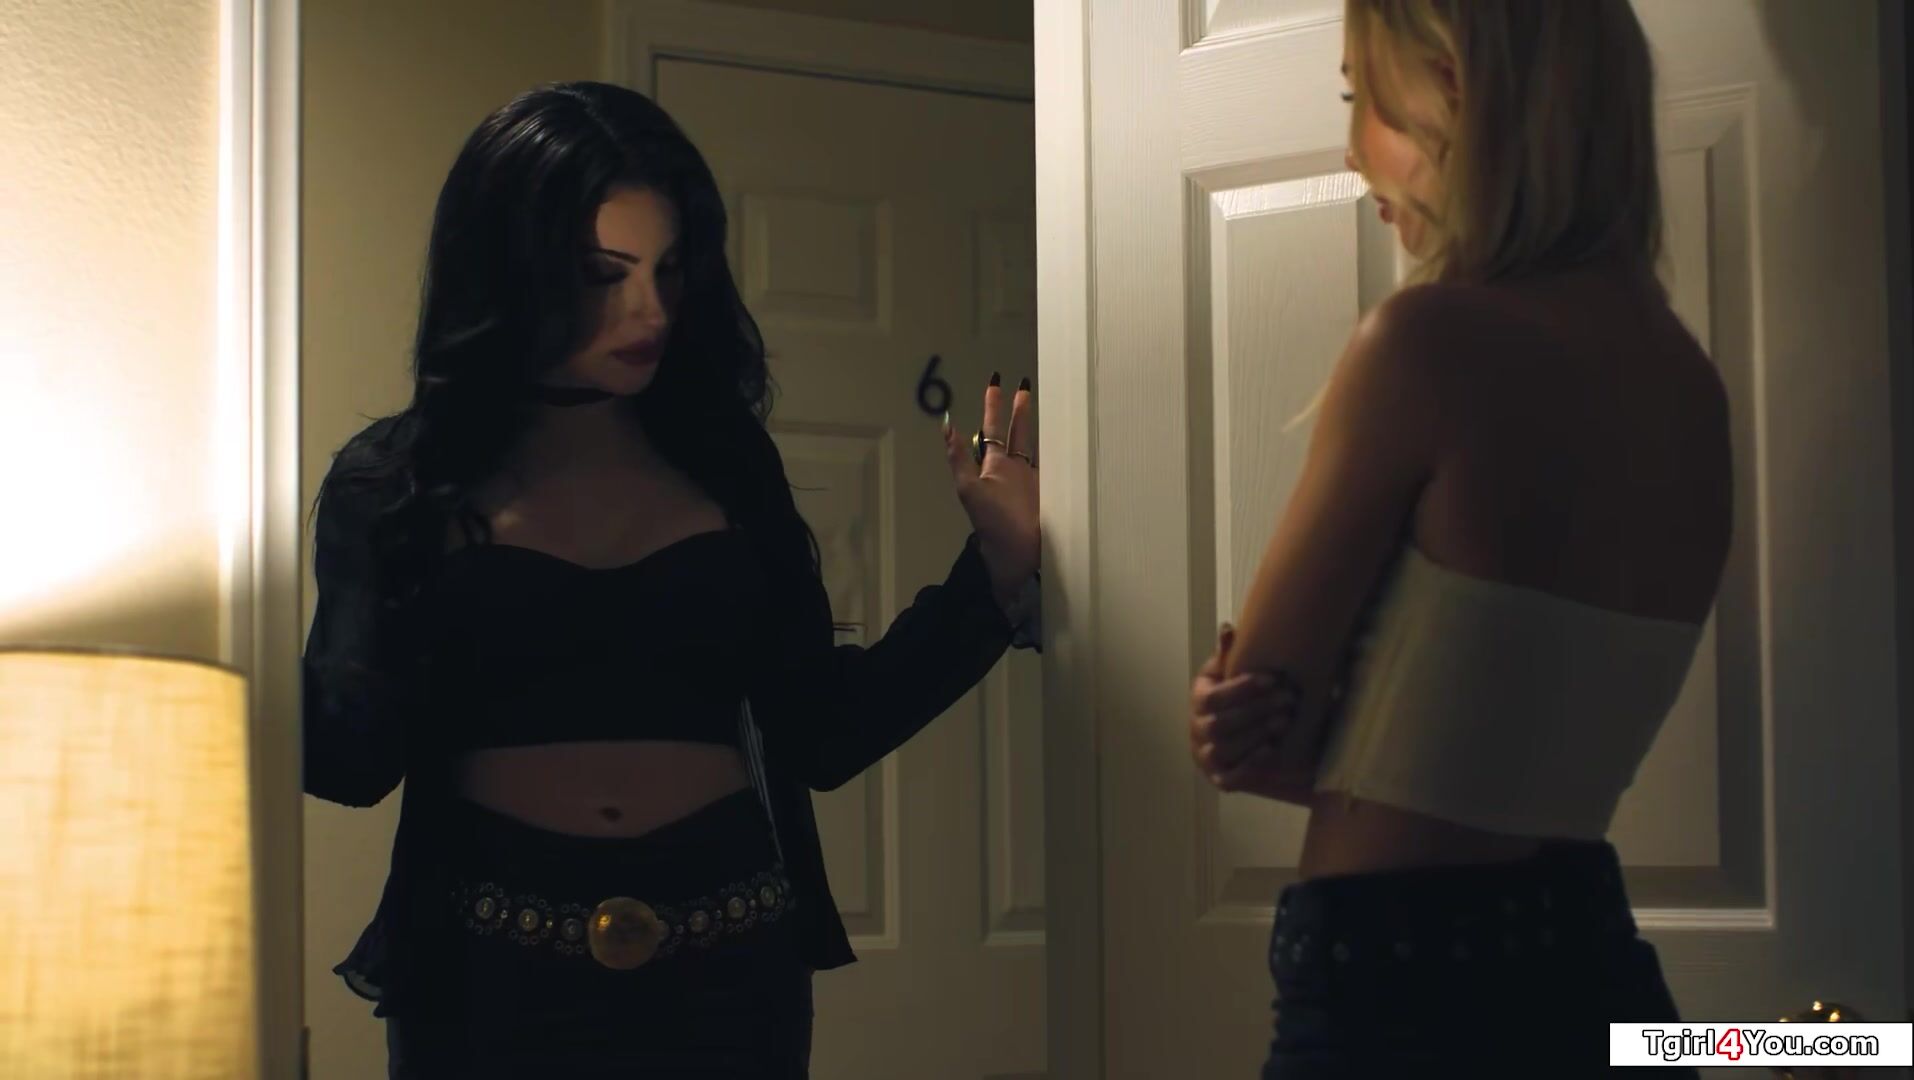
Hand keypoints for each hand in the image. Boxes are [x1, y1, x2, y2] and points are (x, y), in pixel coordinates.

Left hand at [943, 374, 1039, 607]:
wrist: (1015, 552)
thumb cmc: (990, 520)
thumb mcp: (969, 487)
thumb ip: (958, 457)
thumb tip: (946, 424)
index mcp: (993, 465)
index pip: (993, 428)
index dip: (993, 407)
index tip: (995, 383)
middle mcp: (1014, 468)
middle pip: (1017, 432)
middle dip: (1019, 409)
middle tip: (1024, 385)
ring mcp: (1034, 478)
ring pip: (1038, 443)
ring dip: (1041, 423)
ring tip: (1049, 401)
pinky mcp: (1053, 488)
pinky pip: (1056, 462)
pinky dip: (1062, 447)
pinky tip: (1069, 432)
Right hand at [1189, 624, 1317, 803]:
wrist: (1223, 737)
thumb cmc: (1230, 699)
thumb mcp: (1225, 674)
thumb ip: (1227, 654)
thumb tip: (1228, 628)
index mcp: (1198, 700)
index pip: (1213, 697)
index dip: (1241, 688)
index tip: (1272, 678)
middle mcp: (1197, 730)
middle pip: (1221, 724)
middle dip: (1256, 711)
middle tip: (1288, 699)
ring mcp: (1206, 756)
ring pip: (1225, 748)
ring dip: (1255, 735)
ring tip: (1284, 722)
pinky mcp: (1220, 778)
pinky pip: (1231, 777)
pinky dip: (1250, 765)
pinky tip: (1271, 750)